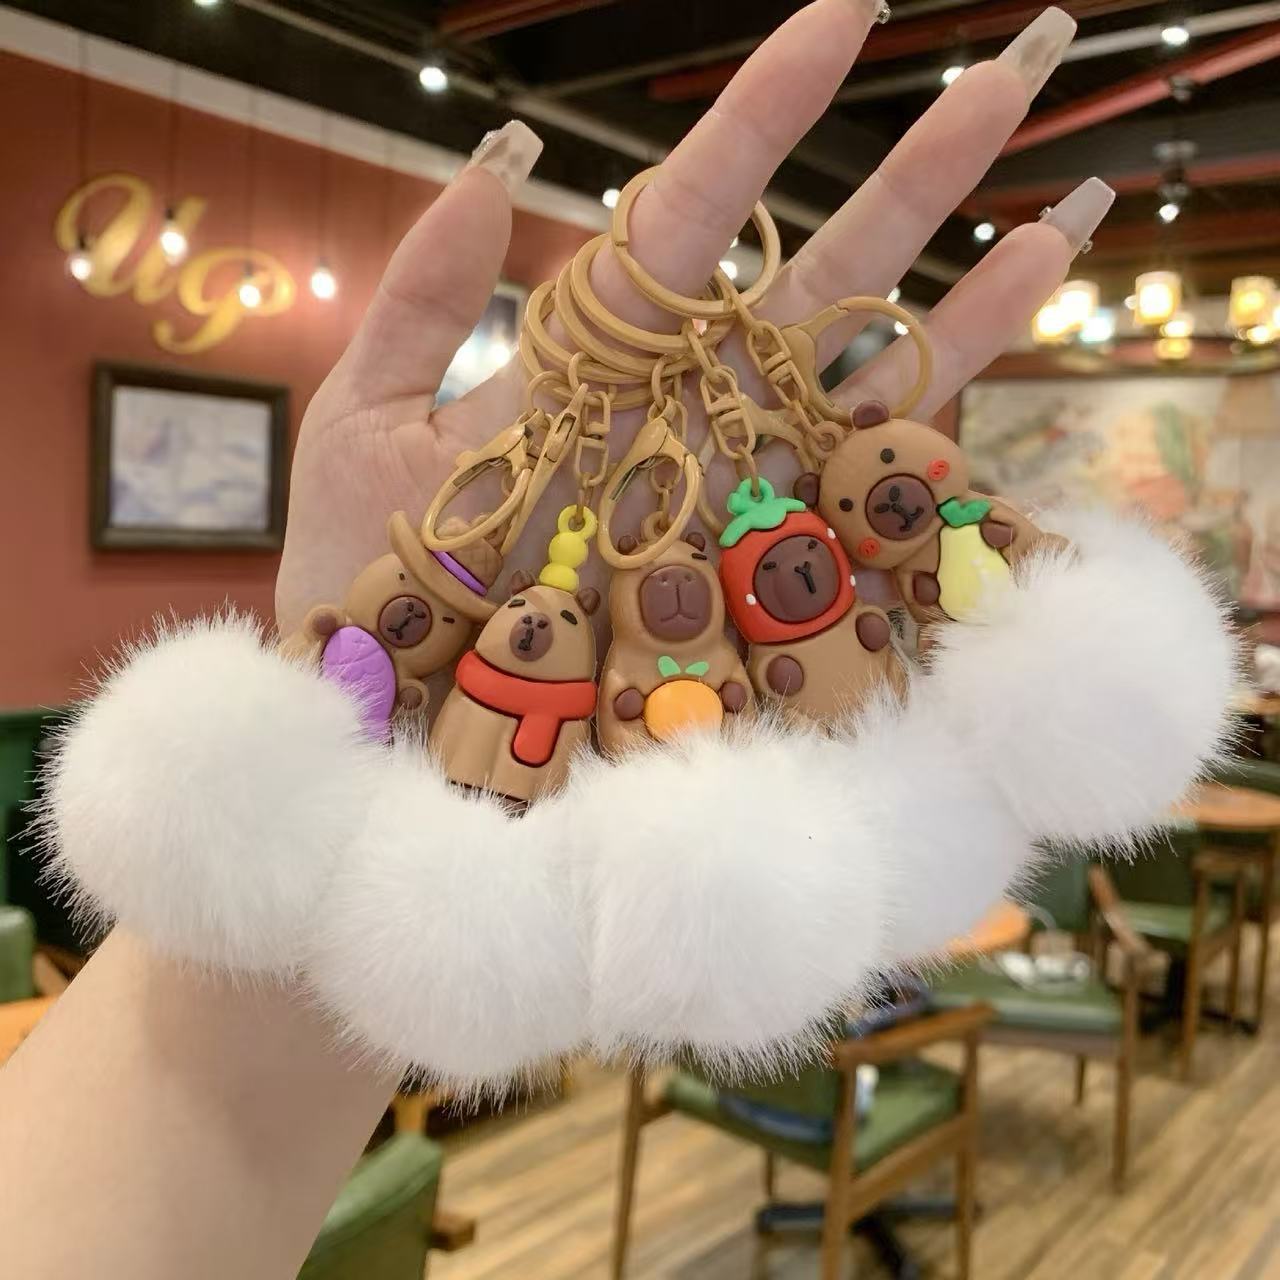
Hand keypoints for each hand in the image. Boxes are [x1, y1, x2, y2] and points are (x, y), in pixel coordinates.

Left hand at [275, 0, 1109, 635]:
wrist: (383, 715)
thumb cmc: (357, 579)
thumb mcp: (364, 420)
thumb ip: (424, 294)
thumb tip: (501, 156)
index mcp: (590, 362)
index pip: (689, 218)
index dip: (763, 121)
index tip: (842, 18)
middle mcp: (680, 416)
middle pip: (811, 280)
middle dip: (911, 179)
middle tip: (1010, 73)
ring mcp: (725, 496)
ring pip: (860, 383)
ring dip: (962, 293)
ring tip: (1062, 203)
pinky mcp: (749, 578)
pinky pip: (854, 500)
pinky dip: (939, 430)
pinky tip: (1015, 368)